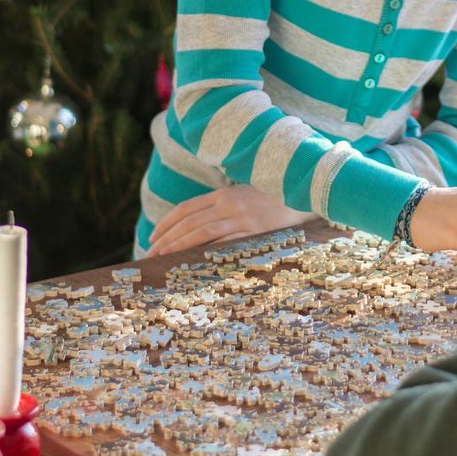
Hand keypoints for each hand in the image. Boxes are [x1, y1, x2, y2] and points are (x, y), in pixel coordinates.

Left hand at [147, 183, 308, 256]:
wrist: (305, 195)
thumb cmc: (272, 200)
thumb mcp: (244, 196)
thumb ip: (222, 206)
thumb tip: (196, 225)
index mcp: (224, 194)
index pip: (186, 209)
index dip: (167, 223)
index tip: (153, 238)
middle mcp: (230, 203)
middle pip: (189, 222)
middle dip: (167, 239)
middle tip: (151, 253)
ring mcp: (243, 218)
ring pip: (202, 233)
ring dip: (179, 247)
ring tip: (164, 258)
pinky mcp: (256, 232)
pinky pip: (225, 243)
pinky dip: (206, 252)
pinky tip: (192, 261)